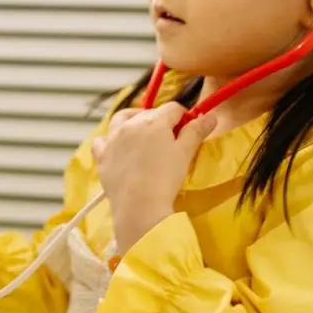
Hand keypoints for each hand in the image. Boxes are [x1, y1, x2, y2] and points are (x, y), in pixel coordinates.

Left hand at [92, 104, 217, 253]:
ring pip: (121, 119)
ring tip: (142, 133)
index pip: (172, 108)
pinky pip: (102, 139)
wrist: (139, 204)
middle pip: (148, 113)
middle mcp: (130, 124)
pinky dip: (110, 139)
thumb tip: (211, 116)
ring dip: (132, 121)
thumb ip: (196, 132)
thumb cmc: (166, 178)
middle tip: (169, 138)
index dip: (183, 116)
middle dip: (160, 121)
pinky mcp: (101, 154)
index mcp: (154, 121)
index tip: (188, 128)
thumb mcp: (185, 153)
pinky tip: (117, 147)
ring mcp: (112, 138)